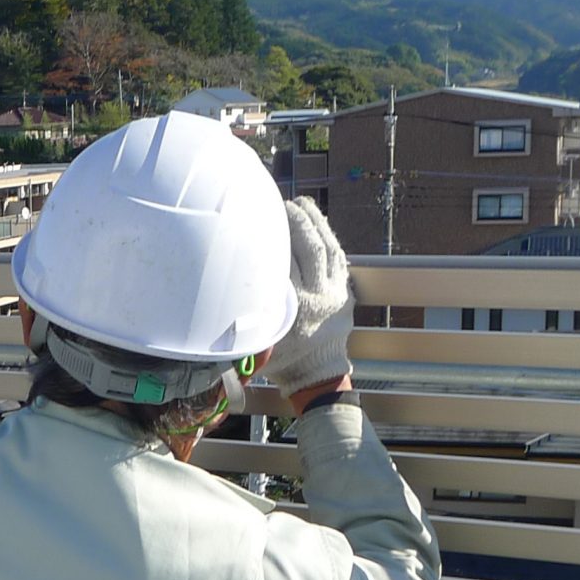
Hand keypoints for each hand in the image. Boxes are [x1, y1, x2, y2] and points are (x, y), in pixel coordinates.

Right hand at [262, 197, 352, 395]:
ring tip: (302, 204)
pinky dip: (329, 238)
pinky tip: (319, 225)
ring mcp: (337, 293)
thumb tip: (234, 284)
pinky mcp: (345, 293)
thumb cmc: (284, 360)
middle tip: (283, 204)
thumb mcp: (260, 338)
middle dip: (297, 221)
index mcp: (297, 308)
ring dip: (316, 223)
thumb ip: (251, 311)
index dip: (274, 237)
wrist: (319, 376)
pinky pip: (339, 259)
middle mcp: (320, 296)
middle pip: (311, 248)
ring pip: (329, 249)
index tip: (262, 219)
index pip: (285, 261)